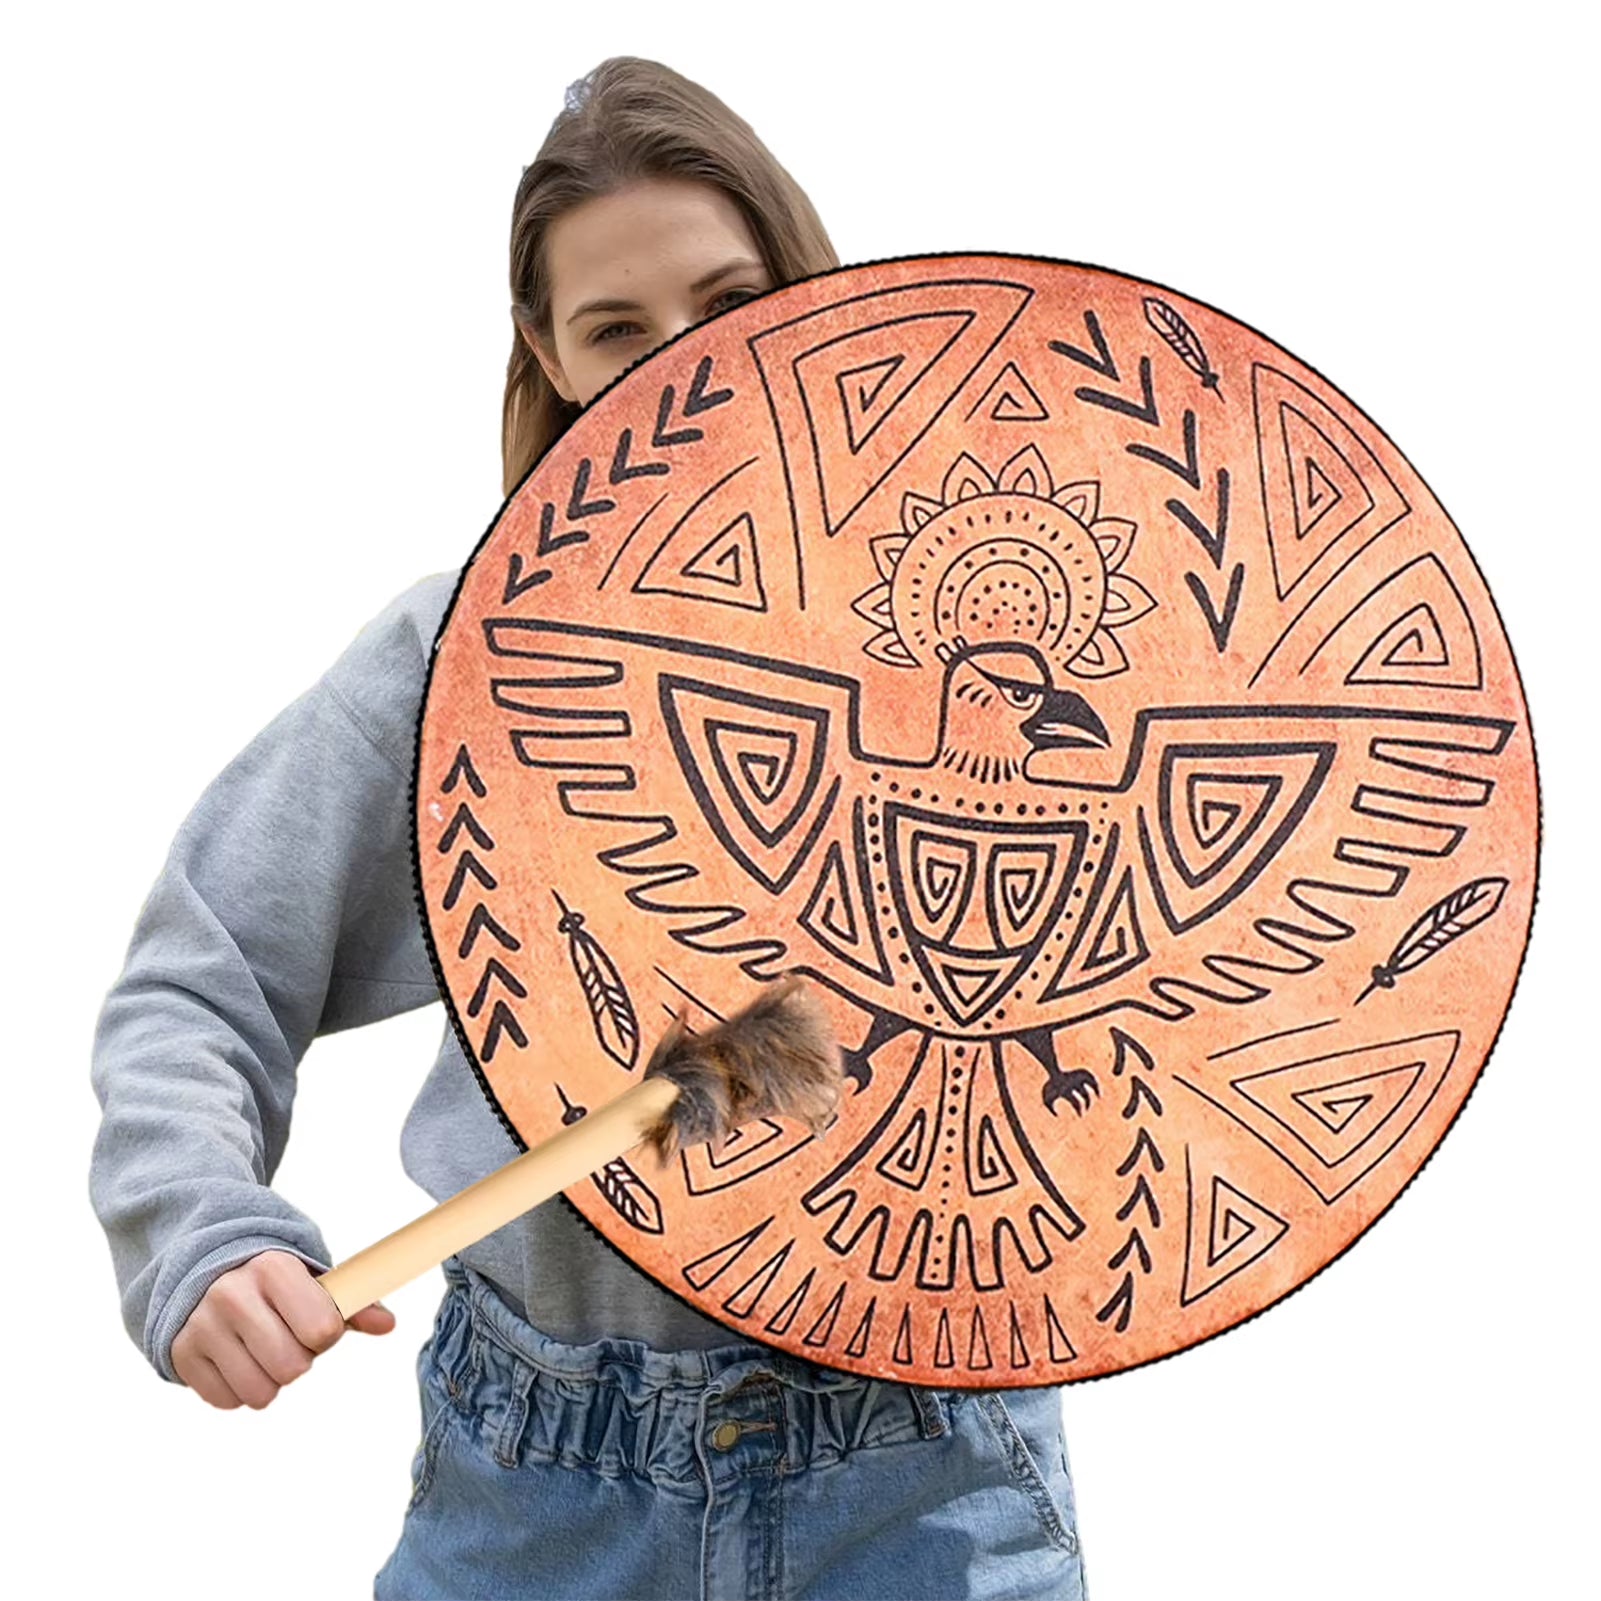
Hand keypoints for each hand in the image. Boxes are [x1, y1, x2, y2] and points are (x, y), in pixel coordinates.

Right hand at [171, 1248, 394, 1409]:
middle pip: (292, 1368)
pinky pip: (228, 1402)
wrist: (207, 1270)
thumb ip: (353, 1304)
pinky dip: (239, 1389)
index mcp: (273, 1269)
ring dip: (270, 1381)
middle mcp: (232, 1295)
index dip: (326, 1335)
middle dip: (299, 1360)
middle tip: (287, 1339)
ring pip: (260, 1393)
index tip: (314, 1323)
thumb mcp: (312, 1282)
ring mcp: (202, 1326)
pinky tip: (237, 1360)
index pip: (322, 1330)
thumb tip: (387, 1324)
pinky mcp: (181, 1355)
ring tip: (263, 1351)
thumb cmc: (275, 1283)